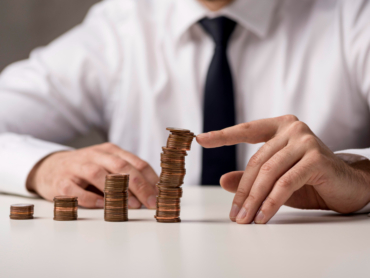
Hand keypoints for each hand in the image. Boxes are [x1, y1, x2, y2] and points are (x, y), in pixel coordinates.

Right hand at [26, 143, 158, 208]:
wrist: (50, 167)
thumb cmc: (86, 169)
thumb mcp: (108, 165)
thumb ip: (127, 175)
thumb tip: (152, 193)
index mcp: (110, 150)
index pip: (136, 162)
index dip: (151, 178)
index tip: (161, 194)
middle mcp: (94, 155)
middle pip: (121, 167)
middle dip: (140, 185)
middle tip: (151, 202)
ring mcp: (76, 167)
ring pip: (98, 174)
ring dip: (117, 190)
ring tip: (132, 205)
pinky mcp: (61, 181)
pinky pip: (76, 190)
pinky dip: (90, 198)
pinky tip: (102, 205)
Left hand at [196, 115, 369, 223]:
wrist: (348, 185)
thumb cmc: (310, 180)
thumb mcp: (276, 178)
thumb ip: (251, 177)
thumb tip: (222, 180)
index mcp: (280, 127)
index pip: (247, 130)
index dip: (223, 135)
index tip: (201, 139)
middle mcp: (292, 129)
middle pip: (258, 161)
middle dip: (243, 191)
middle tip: (234, 214)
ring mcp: (305, 141)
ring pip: (269, 173)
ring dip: (254, 200)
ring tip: (245, 219)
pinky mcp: (316, 158)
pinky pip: (285, 183)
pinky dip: (271, 202)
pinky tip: (262, 216)